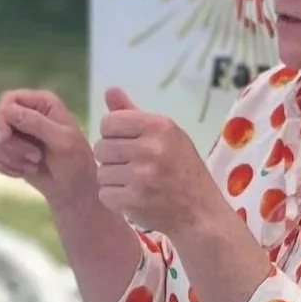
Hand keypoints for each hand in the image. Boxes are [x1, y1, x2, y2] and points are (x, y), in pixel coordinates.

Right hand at [0, 88, 95, 209]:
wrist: (72, 190)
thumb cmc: (75, 163)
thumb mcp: (62, 141)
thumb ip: (36, 123)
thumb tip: (7, 111)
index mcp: (42, 103)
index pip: (8, 100)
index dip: (2, 118)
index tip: (5, 138)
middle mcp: (26, 112)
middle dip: (10, 145)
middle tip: (34, 158)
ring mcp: (14, 131)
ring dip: (9, 158)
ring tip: (32, 166)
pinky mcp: (7, 149)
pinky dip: (4, 166)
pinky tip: (22, 172)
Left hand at [94, 88, 223, 241]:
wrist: (199, 212)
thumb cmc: (182, 169)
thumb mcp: (166, 134)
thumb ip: (133, 114)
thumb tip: (109, 90)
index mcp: (160, 126)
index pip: (109, 122)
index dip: (112, 134)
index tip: (126, 144)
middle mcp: (151, 149)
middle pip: (100, 147)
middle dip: (111, 158)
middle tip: (132, 166)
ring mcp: (141, 176)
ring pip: (101, 172)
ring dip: (113, 179)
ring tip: (136, 182)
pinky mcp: (134, 201)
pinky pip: (104, 194)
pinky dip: (115, 198)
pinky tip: (134, 197)